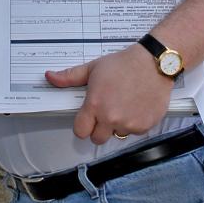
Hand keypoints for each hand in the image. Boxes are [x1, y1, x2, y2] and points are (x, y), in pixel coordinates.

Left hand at [45, 46, 173, 144]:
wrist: (154, 63)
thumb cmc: (124, 64)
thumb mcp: (93, 67)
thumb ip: (70, 76)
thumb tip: (50, 77)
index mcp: (95, 104)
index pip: (80, 131)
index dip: (83, 125)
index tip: (88, 119)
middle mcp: (111, 117)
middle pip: (97, 139)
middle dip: (99, 129)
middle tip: (106, 113)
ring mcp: (128, 123)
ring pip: (117, 135)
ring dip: (118, 126)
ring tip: (123, 106)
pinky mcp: (144, 126)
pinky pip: (134, 132)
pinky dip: (134, 123)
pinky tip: (136, 107)